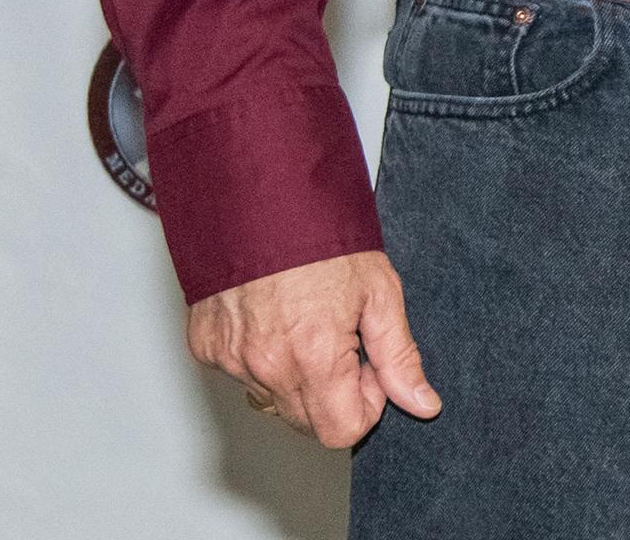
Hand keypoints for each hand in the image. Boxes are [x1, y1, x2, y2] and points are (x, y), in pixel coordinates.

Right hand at [186, 249, 439, 446]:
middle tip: (342, 341)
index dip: (366, 404)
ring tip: (306, 322)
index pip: (341, 431)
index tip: (369, 368)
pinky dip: (261, 357)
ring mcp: (231, 359)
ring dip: (296, 376)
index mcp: (313, 357)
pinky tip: (274, 317)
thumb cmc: (320, 236)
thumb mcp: (379, 292)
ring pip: (272, 399)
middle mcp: (265, 366)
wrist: (259, 198)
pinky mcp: (206, 348)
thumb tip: (422, 403)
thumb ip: (400, 356)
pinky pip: (241, 374)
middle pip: (307, 422)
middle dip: (334, 393)